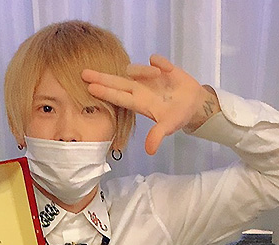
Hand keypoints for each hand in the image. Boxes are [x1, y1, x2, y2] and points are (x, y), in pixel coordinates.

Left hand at [82, 55, 218, 154]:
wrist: (194, 104)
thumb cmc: (177, 116)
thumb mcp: (168, 126)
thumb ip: (158, 135)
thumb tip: (150, 151)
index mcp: (139, 103)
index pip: (118, 98)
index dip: (105, 93)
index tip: (89, 88)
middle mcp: (140, 89)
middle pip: (117, 82)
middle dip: (101, 77)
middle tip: (83, 72)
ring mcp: (149, 78)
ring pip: (135, 69)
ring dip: (143, 70)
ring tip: (159, 74)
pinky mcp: (162, 68)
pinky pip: (155, 60)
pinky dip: (160, 63)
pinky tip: (167, 70)